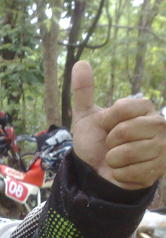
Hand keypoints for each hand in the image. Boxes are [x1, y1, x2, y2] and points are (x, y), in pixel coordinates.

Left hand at [71, 61, 165, 189]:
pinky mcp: (160, 169)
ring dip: (113, 160)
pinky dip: (119, 174)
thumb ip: (83, 92)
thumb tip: (80, 63)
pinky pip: (131, 172)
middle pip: (124, 131)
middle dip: (109, 142)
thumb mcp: (87, 117)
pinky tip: (123, 172)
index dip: (107, 121)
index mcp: (144, 108)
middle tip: (112, 145)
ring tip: (117, 159)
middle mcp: (159, 125)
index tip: (106, 127)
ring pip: (127, 153)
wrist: (97, 172)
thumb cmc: (95, 143)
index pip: (122, 108)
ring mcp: (163, 147)